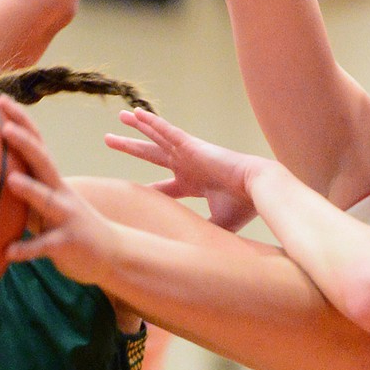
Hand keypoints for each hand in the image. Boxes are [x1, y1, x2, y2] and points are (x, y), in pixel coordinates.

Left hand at [0, 100, 123, 289]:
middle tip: (3, 127)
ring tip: (10, 180)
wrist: (111, 253)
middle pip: (43, 162)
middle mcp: (60, 192)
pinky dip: (26, 249)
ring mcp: (66, 217)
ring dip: (29, 190)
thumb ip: (23, 188)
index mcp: (52, 179)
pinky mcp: (66, 244)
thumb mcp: (46, 202)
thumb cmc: (67, 225)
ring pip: (47, 201)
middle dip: (24, 143)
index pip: (36, 142)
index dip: (20, 120)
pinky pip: (43, 247)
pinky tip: (7, 252)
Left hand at [104, 109, 263, 231]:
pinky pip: (167, 131)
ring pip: (156, 138)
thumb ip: (198, 234)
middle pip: (152, 155)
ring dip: (138, 127)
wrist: (258, 190)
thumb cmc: (243, 207)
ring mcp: (189, 153)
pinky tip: (136, 113)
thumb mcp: (216, 226)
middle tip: (110, 141)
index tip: (133, 194)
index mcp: (194, 184)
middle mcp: (188, 165)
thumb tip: (188, 256)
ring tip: (121, 117)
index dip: (149, 190)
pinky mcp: (192, 145)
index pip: (164, 188)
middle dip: (132, 148)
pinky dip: (152, 122)